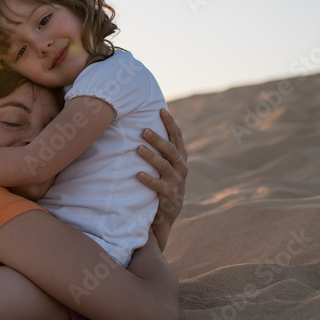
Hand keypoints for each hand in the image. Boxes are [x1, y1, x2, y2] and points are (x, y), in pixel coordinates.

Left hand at [136, 109, 187, 251]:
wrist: (170, 210)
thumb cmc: (164, 179)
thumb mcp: (166, 163)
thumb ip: (161, 147)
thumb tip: (144, 123)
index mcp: (180, 157)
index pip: (177, 136)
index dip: (170, 123)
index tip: (161, 110)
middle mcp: (181, 167)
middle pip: (171, 150)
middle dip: (158, 139)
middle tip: (143, 130)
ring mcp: (177, 181)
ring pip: (164, 166)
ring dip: (151, 156)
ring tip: (138, 148)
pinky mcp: (170, 194)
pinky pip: (159, 186)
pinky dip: (149, 179)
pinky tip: (138, 174)